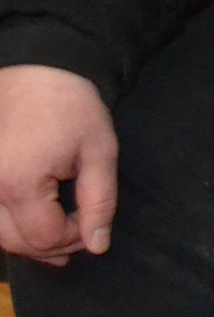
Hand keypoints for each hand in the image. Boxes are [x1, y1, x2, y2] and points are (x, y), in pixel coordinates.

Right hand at [0, 65, 116, 264]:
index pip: (45, 236)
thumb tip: (97, 246)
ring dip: (25, 240)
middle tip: (77, 237)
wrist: (38, 70)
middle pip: (13, 241)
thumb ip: (99, 202)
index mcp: (19, 181)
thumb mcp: (100, 152)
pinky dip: (8, 224)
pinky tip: (31, 221)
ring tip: (56, 238)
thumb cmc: (73, 107)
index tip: (90, 222)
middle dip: (49, 245)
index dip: (73, 238)